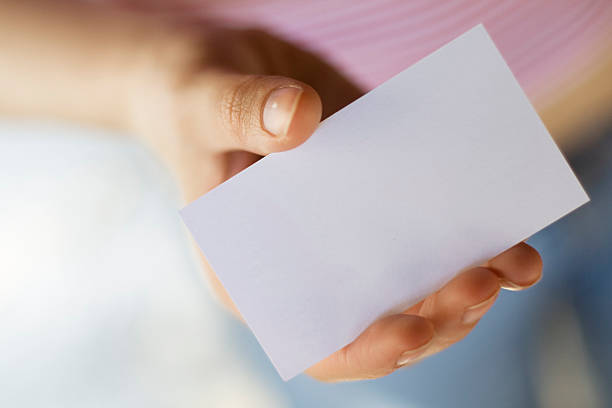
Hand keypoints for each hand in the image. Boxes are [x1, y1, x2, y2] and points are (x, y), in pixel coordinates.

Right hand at [135, 26, 542, 381]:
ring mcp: (349, 235)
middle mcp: (307, 264)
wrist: (229, 71)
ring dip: (467, 289)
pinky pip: (431, 235)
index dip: (362, 349)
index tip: (409, 331)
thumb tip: (298, 118)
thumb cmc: (195, 100)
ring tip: (506, 263)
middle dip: (436, 315)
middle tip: (478, 279)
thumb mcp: (203, 100)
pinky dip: (476, 246)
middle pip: (379, 319)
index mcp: (253, 270)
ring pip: (417, 288)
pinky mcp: (380, 199)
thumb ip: (241, 110)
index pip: (310, 337)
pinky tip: (512, 242)